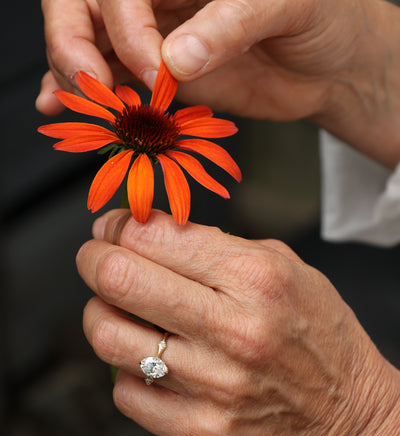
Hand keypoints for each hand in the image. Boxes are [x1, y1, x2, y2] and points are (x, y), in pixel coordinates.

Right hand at [37, 0, 399, 165]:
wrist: (330, 65)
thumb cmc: (322, 18)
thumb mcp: (286, 4)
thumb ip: (230, 24)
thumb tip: (177, 60)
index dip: (124, 25)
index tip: (152, 69)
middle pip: (83, 9)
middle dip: (74, 49)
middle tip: (96, 91)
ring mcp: (155, 36)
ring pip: (89, 47)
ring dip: (76, 80)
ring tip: (87, 112)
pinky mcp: (161, 76)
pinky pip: (112, 79)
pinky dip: (85, 96)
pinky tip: (64, 106)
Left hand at [76, 210, 399, 435]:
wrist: (348, 416)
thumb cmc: (316, 333)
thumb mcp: (283, 266)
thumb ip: (213, 244)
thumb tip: (142, 232)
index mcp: (255, 278)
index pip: (153, 236)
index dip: (118, 225)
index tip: (112, 227)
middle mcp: (232, 330)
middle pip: (118, 280)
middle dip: (93, 258)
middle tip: (96, 256)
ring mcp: (213, 386)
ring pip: (107, 336)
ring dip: (101, 312)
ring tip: (118, 307)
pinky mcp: (200, 431)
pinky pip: (125, 390)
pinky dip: (126, 367)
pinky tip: (149, 358)